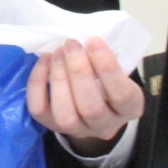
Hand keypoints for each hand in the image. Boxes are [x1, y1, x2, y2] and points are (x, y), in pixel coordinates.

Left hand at [27, 36, 144, 157]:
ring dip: (58, 78)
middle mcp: (105, 126)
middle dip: (78, 71)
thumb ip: (106, 58)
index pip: (121, 95)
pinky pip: (39, 109)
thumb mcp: (118, 68)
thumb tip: (83, 38)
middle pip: (91, 107)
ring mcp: (78, 130)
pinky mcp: (51, 125)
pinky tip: (45, 61)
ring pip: (65, 115)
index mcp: (129, 109)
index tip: (93, 40)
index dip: (106, 67)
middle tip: (71, 44)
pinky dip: (37, 82)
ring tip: (58, 53)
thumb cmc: (108, 78)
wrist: (96, 103)